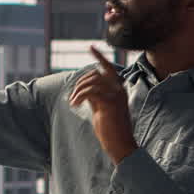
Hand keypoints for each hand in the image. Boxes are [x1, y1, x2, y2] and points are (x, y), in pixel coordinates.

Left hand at [70, 46, 137, 164]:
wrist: (120, 145)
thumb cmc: (110, 130)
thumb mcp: (101, 109)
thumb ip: (96, 97)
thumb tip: (84, 90)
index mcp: (119, 90)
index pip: (108, 68)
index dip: (99, 57)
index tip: (91, 48)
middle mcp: (119, 89)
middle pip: (95, 74)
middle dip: (80, 83)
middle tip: (72, 97)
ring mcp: (116, 95)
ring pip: (92, 81)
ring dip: (78, 91)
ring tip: (73, 102)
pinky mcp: (110, 103)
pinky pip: (90, 92)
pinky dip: (79, 97)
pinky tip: (75, 105)